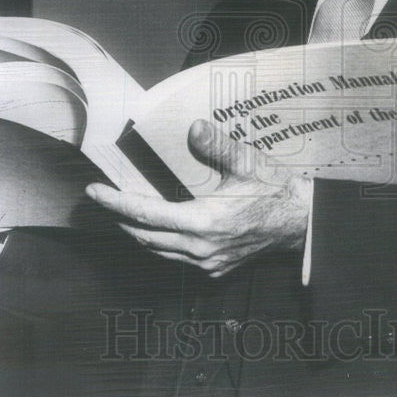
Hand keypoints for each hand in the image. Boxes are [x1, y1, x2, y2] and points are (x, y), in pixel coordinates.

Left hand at [86, 120, 310, 276]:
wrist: (301, 222)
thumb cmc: (275, 191)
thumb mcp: (247, 163)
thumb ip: (218, 146)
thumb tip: (194, 127)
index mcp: (203, 222)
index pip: (145, 213)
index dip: (115, 202)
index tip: (94, 192)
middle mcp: (200, 248)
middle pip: (144, 236)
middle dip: (120, 218)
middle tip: (103, 202)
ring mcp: (207, 262)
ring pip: (158, 251)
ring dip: (138, 233)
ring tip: (124, 214)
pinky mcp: (216, 268)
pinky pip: (177, 259)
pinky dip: (161, 244)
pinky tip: (160, 230)